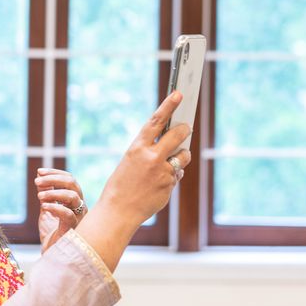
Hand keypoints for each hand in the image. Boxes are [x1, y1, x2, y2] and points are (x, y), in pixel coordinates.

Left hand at [35, 168, 86, 252]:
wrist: (53, 256)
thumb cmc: (52, 234)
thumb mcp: (46, 210)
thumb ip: (45, 195)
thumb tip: (40, 179)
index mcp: (74, 200)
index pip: (69, 179)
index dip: (55, 173)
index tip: (39, 172)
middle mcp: (80, 207)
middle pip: (72, 183)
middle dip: (54, 179)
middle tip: (37, 181)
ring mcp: (79, 217)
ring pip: (72, 196)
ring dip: (53, 192)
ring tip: (38, 196)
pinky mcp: (74, 229)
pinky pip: (67, 214)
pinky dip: (55, 207)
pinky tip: (44, 207)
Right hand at [100, 91, 191, 226]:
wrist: (118, 211)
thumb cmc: (122, 184)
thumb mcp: (130, 161)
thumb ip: (149, 152)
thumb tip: (172, 147)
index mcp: (137, 147)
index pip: (156, 120)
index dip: (169, 105)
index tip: (179, 94)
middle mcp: (151, 157)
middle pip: (178, 135)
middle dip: (185, 130)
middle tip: (187, 127)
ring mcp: (162, 171)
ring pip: (183, 156)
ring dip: (181, 157)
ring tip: (171, 162)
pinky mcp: (169, 185)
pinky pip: (177, 175)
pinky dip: (172, 177)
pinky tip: (158, 185)